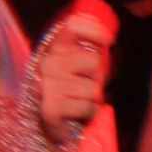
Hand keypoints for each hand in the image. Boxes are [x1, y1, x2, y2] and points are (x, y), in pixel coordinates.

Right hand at [38, 0, 117, 144]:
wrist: (44, 125)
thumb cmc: (66, 92)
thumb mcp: (73, 66)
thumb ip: (84, 51)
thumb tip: (107, 38)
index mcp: (52, 50)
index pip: (72, 26)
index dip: (94, 30)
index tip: (107, 40)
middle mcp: (47, 64)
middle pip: (93, 61)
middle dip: (96, 76)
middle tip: (84, 85)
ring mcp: (47, 86)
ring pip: (93, 88)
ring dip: (92, 98)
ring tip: (78, 100)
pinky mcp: (51, 108)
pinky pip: (87, 107)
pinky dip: (88, 112)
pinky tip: (76, 113)